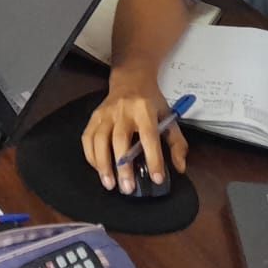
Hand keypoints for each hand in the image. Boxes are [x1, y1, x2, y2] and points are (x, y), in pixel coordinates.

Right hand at [80, 71, 187, 194]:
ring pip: (100, 139)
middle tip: (127, 188)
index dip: (153, 158)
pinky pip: (88, 138)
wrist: (131, 78)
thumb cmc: (151, 102)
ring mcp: (106, 113)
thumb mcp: (169, 117)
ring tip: (109, 184)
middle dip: (123, 166)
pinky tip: (98, 170)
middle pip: (120, 140)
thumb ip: (177, 143)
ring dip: (103, 164)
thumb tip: (179, 168)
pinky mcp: (95, 116)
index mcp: (145, 110)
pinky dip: (91, 156)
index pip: (149, 136)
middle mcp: (123, 111)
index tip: (157, 179)